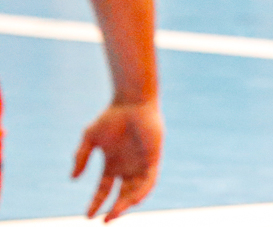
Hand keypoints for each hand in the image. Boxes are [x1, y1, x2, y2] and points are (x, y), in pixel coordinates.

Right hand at [72, 100, 163, 221]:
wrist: (132, 103)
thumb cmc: (111, 117)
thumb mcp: (90, 139)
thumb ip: (80, 157)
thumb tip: (73, 178)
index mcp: (113, 165)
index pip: (104, 190)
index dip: (96, 203)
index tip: (87, 216)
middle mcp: (128, 167)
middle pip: (122, 195)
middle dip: (114, 209)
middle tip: (105, 220)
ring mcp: (141, 164)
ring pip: (136, 191)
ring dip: (127, 204)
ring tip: (115, 212)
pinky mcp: (153, 159)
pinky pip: (150, 180)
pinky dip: (142, 192)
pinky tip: (133, 200)